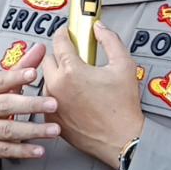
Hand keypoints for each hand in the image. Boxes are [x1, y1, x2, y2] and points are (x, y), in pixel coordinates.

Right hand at [0, 43, 59, 160]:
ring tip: (54, 130)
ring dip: (32, 131)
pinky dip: (23, 151)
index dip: (16, 77)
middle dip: (31, 106)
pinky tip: (40, 150)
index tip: (33, 73)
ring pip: (7, 131)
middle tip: (53, 104)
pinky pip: (6, 150)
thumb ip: (21, 67)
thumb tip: (41, 48)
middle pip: (5, 106)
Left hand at [42, 22, 144, 168]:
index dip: (64, 33)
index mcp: (71, 71)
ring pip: (46, 80)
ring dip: (57, 76)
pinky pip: (47, 100)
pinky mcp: (51, 119)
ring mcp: (51, 104)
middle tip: (75, 58)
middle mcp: (56, 86)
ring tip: (77, 82)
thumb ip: (110, 40)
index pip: (59, 42)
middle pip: (47, 60)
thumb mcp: (124, 65)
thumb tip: (99, 29)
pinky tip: (74, 98)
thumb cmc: (123, 108)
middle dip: (59, 55)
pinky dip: (57, 95)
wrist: (121, 139)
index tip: (67, 32)